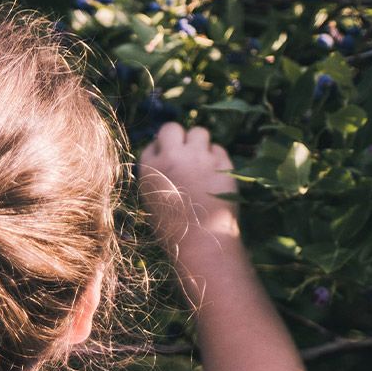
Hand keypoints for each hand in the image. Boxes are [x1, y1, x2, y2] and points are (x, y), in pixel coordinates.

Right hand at [137, 123, 236, 245]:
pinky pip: (219, 149)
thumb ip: (158, 177)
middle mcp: (172, 157)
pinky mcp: (221, 163)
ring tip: (203, 161)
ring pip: (200, 132)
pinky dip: (217, 158)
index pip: (152, 145)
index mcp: (150, 169)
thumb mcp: (153, 201)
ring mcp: (198, 158)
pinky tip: (216, 175)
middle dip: (178, 137)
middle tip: (185, 153)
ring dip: (200, 143)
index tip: (169, 163)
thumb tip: (166, 162)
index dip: (161, 152)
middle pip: (172, 128)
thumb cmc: (174, 230)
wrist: (202, 242)